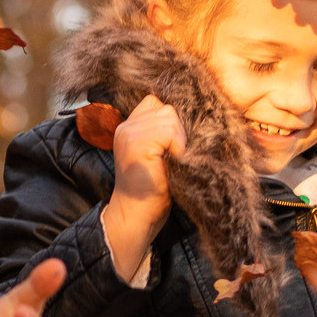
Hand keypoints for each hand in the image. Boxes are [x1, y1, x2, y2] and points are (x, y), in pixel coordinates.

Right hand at [101, 95, 184, 280]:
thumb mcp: (155, 154)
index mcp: (128, 127)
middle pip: (167, 109)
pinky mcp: (137, 144)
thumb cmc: (152, 188)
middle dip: (177, 131)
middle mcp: (125, 127)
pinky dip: (178, 147)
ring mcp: (129, 134)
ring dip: (179, 140)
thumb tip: (191, 114)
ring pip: (170, 117)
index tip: (171, 146)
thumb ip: (161, 132)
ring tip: (172, 161)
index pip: (155, 102)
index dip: (170, 121)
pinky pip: (169, 131)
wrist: (137, 214)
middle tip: (173, 156)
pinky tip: (172, 163)